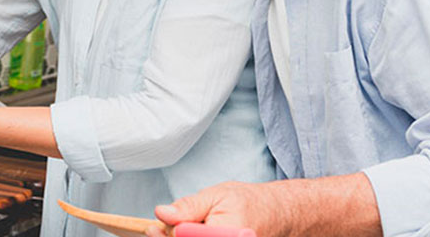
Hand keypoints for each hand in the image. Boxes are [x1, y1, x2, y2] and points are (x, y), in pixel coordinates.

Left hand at [145, 182, 278, 236]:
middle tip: (155, 229)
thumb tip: (162, 213)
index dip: (170, 236)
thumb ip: (188, 207)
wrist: (275, 214)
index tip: (155, 227)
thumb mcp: (216, 196)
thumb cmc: (247, 203)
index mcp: (226, 236)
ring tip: (172, 229)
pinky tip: (183, 234)